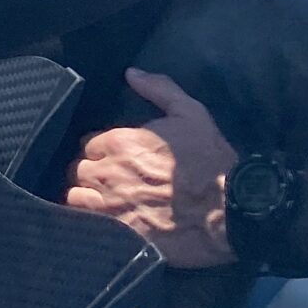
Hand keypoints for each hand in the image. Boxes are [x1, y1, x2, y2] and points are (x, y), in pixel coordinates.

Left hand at [64, 66, 238, 267]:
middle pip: (79, 170)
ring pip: (75, 197)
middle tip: (107, 179)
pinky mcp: (119, 235)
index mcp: (120, 142)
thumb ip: (159, 89)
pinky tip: (103, 222)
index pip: (87, 143)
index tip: (111, 157)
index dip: (99, 150)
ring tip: (101, 201)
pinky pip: (87, 226)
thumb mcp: (191, 113)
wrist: (232, 212)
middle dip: (90, 172)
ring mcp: (111, 207)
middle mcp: (108, 173)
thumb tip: (131, 73)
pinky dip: (89, 222)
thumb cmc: (211, 161)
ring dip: (85, 196)